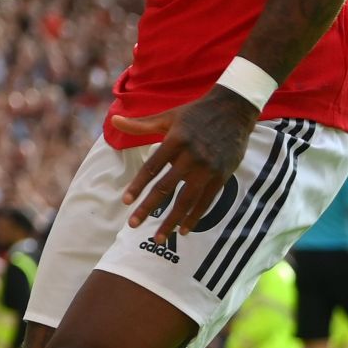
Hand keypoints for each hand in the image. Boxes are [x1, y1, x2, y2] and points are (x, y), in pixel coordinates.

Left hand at [115, 88, 260, 238]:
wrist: (234, 109)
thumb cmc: (195, 113)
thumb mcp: (167, 117)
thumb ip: (140, 125)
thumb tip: (114, 120)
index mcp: (175, 140)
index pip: (152, 168)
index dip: (138, 186)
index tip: (126, 202)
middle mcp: (191, 156)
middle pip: (166, 187)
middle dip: (148, 208)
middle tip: (133, 224)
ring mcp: (208, 168)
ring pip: (186, 199)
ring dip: (171, 220)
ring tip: (158, 237)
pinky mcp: (222, 175)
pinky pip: (206, 201)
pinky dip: (194, 217)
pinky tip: (183, 230)